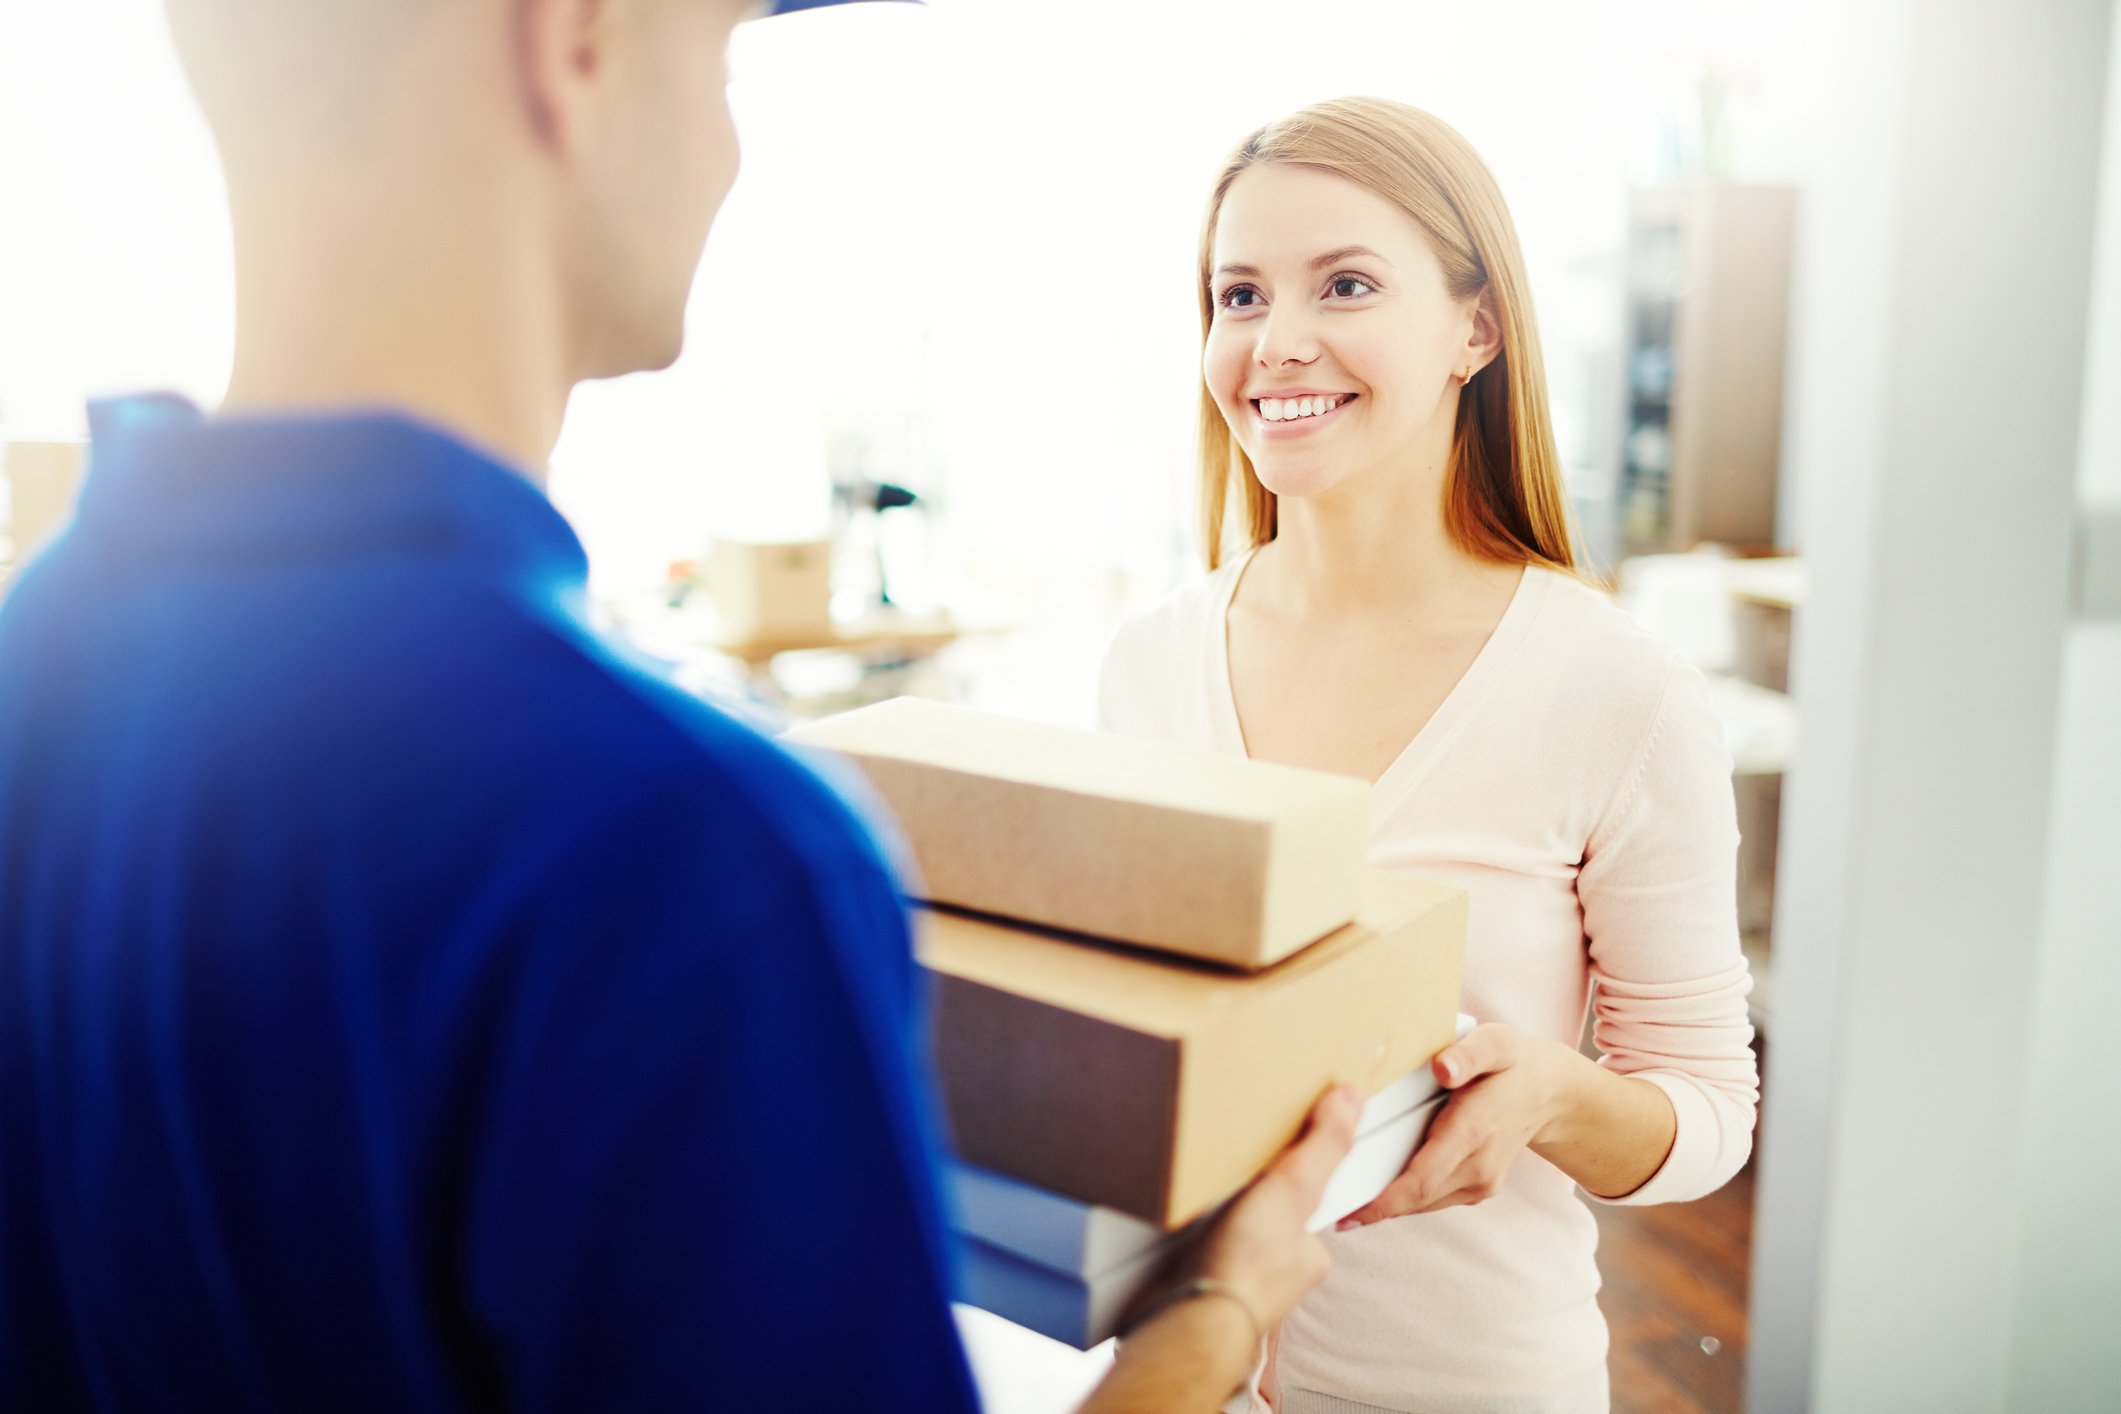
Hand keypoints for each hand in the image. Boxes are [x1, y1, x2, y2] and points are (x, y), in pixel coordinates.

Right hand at [1188, 1084, 1361, 1327]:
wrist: (1190, 1315)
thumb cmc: (1247, 1266)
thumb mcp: (1294, 1187)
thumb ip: (1323, 1145)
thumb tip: (1351, 1098)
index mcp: (1310, 1253)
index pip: (1308, 1201)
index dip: (1289, 1174)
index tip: (1270, 1156)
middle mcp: (1278, 1272)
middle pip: (1266, 1216)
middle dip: (1246, 1197)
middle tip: (1228, 1171)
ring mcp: (1238, 1280)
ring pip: (1230, 1233)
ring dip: (1212, 1216)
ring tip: (1198, 1192)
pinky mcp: (1200, 1284)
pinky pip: (1196, 1248)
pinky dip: (1186, 1234)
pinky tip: (1175, 1220)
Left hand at [1335, 1023, 1579, 1227]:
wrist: (1549, 1092)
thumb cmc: (1512, 1063)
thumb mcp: (1496, 1043)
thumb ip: (1469, 1053)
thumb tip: (1443, 1068)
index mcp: (1475, 1130)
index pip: (1421, 1177)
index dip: (1383, 1199)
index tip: (1348, 1210)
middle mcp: (1479, 1166)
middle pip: (1416, 1196)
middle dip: (1372, 1206)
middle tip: (1325, 1208)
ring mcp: (1481, 1182)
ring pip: (1424, 1202)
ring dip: (1385, 1206)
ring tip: (1341, 1204)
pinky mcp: (1479, 1188)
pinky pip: (1434, 1198)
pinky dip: (1404, 1198)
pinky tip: (1374, 1194)